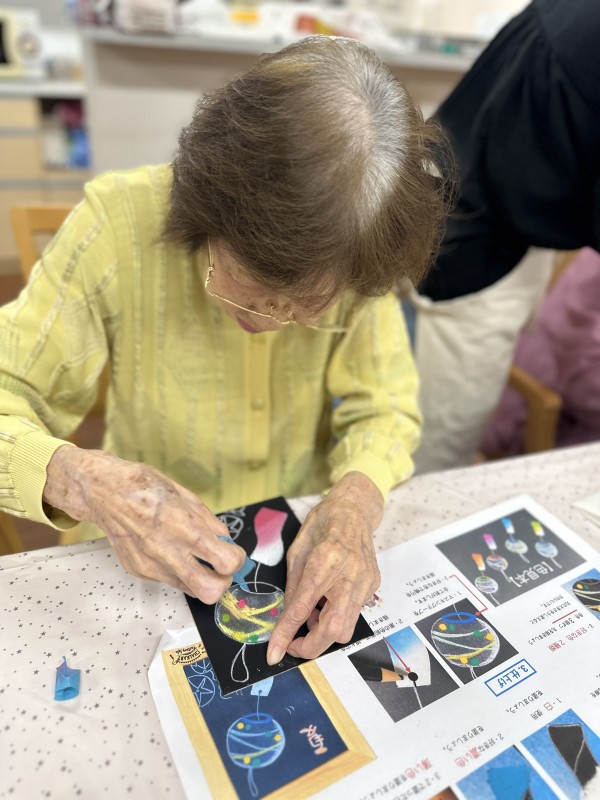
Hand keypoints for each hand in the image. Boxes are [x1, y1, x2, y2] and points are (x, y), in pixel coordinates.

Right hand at [44, 446, 245, 601]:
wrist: (104, 492)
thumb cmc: (145, 487)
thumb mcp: (186, 496)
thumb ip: (209, 523)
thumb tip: (225, 542)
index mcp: (184, 527)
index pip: (226, 562)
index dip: (236, 560)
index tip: (233, 552)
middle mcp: (167, 551)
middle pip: (210, 591)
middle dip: (222, 582)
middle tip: (219, 568)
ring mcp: (151, 566)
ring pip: (190, 590)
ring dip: (199, 578)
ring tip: (194, 557)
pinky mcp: (139, 572)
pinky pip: (169, 580)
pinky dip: (177, 570)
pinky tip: (168, 550)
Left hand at [266, 471, 382, 663]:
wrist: (354, 510)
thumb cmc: (322, 525)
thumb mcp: (297, 552)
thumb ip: (293, 587)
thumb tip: (286, 618)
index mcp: (324, 560)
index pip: (302, 607)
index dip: (286, 634)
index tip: (274, 653)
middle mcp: (349, 574)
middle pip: (333, 629)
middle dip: (311, 646)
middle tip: (293, 644)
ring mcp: (365, 582)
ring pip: (346, 628)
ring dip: (324, 632)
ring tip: (311, 615)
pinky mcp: (373, 586)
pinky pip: (353, 614)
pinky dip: (336, 616)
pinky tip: (327, 602)